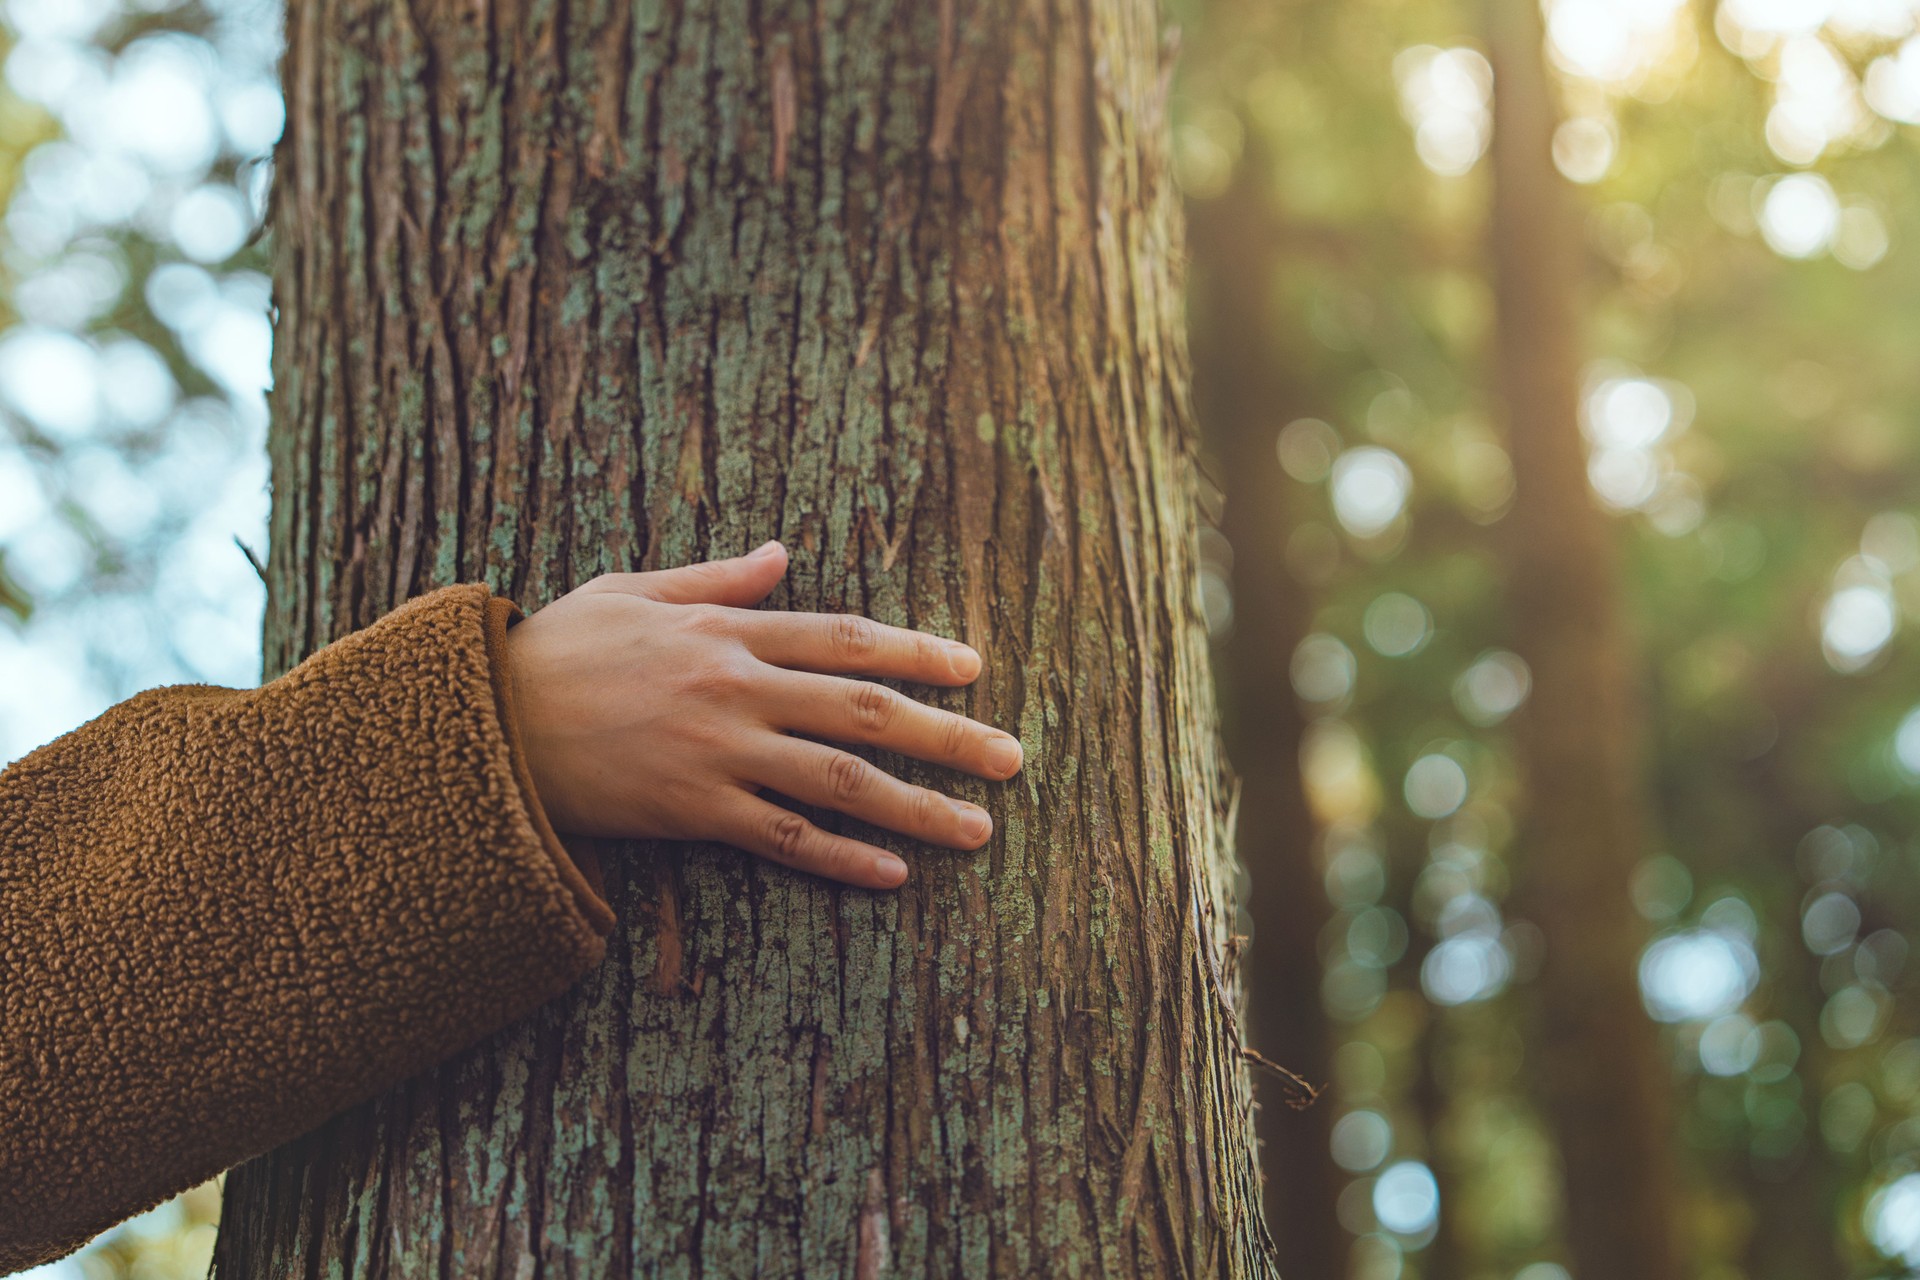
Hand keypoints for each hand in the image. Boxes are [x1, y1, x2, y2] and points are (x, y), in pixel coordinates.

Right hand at [501, 540, 1022, 889]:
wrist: (479, 723)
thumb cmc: (557, 650)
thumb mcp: (634, 590)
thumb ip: (717, 580)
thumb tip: (783, 554)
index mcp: (729, 631)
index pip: (848, 637)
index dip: (920, 650)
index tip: (976, 668)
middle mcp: (736, 688)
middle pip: (865, 710)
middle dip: (948, 734)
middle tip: (1014, 758)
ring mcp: (717, 754)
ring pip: (838, 782)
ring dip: (916, 807)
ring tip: (978, 829)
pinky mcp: (690, 812)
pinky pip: (779, 839)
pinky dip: (839, 858)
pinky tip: (893, 875)